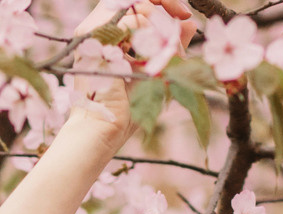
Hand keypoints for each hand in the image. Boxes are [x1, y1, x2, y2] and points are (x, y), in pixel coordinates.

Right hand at [66, 0, 198, 145]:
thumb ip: (170, 45)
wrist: (104, 131)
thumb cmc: (126, 110)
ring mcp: (93, 33)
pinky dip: (152, 35)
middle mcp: (98, 28)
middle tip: (184, 16)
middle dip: (164, 1)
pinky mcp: (96, 41)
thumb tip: (189, 23)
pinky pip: (130, 20)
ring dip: (161, 24)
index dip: (162, 1)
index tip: (184, 15)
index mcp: (109, 33)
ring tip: (171, 51)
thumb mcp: (156, 71)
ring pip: (135, 5)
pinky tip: (159, 55)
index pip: (134, 0)